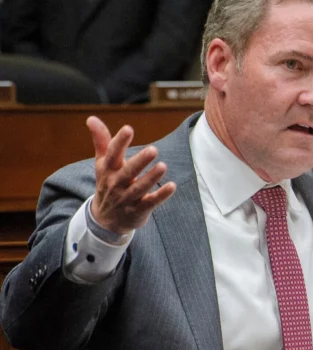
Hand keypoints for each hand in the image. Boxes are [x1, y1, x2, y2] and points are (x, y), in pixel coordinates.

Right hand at [87, 116, 175, 233]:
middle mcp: (116, 184)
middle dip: (140, 161)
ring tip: (163, 166)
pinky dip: (161, 195)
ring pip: (139, 188)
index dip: (120, 142)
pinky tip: (172, 186)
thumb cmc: (108, 184)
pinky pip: (150, 203)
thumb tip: (91, 118)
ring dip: (151, 178)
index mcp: (108, 170)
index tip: (128, 129)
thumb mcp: (103, 164)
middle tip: (154, 149)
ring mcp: (127, 198)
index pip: (112, 154)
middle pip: (127, 172)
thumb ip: (102, 141)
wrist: (105, 220)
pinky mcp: (138, 210)